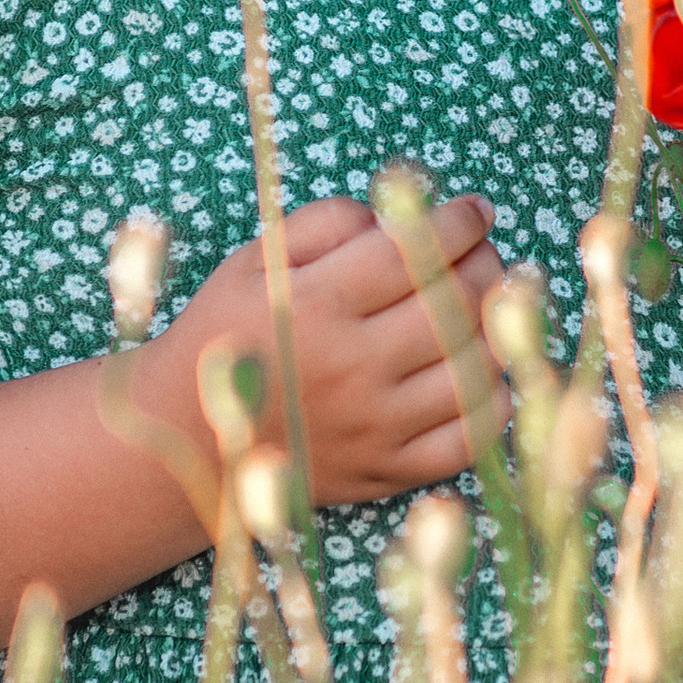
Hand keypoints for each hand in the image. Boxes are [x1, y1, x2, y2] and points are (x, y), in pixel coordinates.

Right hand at [148, 195, 509, 505]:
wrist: (185, 439)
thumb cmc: (226, 335)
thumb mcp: (252, 262)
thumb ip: (324, 223)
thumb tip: (397, 218)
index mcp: (314, 306)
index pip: (414, 252)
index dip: (459, 224)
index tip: (475, 212)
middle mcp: (350, 367)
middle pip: (456, 304)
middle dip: (486, 265)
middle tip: (483, 254)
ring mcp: (373, 426)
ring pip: (475, 369)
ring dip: (497, 328)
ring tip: (486, 307)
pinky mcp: (385, 471)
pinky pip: (470, 437)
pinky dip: (492, 399)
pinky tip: (482, 372)